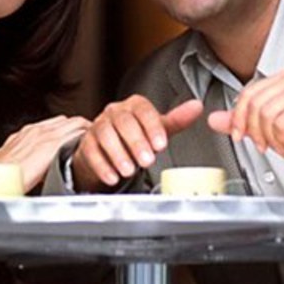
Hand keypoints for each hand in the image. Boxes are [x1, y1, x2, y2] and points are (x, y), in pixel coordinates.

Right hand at [0, 115, 92, 191]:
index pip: (52, 123)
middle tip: (89, 134)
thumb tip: (26, 168)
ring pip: (74, 123)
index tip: (71, 133)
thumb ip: (21, 158)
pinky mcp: (53, 145)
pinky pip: (76, 133)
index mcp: (26, 133)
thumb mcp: (8, 161)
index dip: (64, 128)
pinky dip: (85, 135)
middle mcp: (37, 130)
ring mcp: (46, 136)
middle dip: (78, 125)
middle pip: (65, 120)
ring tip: (95, 137)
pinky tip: (92, 143)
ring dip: (85, 128)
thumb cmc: (1, 173)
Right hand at [72, 96, 203, 190]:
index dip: (152, 126)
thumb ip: (177, 119)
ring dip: (118, 154)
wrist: (106, 147)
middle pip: (123, 122)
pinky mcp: (87, 145)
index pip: (142, 110)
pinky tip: (113, 177)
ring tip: (130, 170)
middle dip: (136, 142)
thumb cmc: (134, 136)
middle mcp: (114, 113)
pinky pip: (92, 153)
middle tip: (147, 160)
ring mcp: (98, 127)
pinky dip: (103, 167)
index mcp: (133, 106)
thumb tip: (197, 107)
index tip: (161, 144)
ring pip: (105, 136)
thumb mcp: (157, 128)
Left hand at [207, 70, 283, 170]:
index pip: (248, 92)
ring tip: (278, 139)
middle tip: (261, 141)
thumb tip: (214, 119)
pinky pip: (280, 122)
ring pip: (266, 113)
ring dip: (269, 135)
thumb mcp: (263, 128)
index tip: (239, 133)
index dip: (238, 116)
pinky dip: (281, 138)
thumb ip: (238, 121)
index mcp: (282, 79)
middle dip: (253, 129)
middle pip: (255, 103)